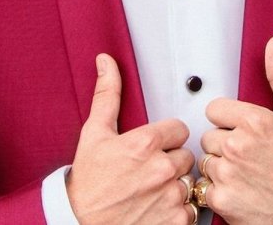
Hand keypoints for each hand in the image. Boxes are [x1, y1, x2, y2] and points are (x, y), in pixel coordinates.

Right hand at [67, 53, 196, 224]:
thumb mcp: (94, 133)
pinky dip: (179, 211)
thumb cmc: (87, 181)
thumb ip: (108, 95)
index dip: (166, 138)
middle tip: (149, 171)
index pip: (180, 129)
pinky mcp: (176, 221)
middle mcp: (162, 169)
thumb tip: (107, 63)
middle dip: (171, 162)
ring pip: (190, 182)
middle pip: (186, 156)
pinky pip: (192, 210)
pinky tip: (158, 208)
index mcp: (145, 143)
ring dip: (176, 186)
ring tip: (152, 191)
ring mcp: (171, 197)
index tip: (153, 148)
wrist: (80, 221)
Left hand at [197, 36, 272, 224]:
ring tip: (247, 172)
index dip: (229, 119)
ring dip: (220, 166)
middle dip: (224, 143)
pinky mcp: (223, 199)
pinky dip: (219, 190)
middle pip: (208, 135)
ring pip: (206, 161)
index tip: (244, 130)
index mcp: (254, 121)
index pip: (214, 109)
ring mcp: (228, 174)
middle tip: (249, 154)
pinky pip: (205, 186)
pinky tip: (241, 188)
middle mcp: (238, 146)